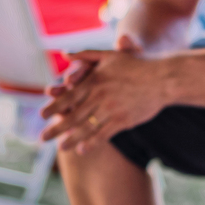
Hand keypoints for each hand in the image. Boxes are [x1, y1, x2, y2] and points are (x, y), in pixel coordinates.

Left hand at [41, 34, 168, 153]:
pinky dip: (92, 143)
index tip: (41, 115)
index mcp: (94, 80)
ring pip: (86, 127)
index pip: (68, 96)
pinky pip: (104, 134)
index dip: (54, 106)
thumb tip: (64, 54)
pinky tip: (82, 151)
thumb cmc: (136, 65)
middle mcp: (99, 95)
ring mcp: (111, 109)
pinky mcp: (123, 120)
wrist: (163, 78)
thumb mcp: (109, 55)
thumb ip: (85, 54)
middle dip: (56, 128)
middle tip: (42, 138)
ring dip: (71, 139)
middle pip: (73, 115)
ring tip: (61, 148)